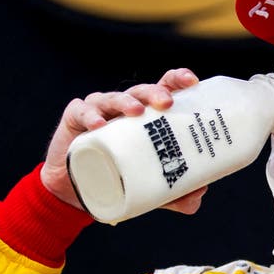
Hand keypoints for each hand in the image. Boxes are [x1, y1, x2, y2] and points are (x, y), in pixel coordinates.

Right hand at [41, 68, 202, 208]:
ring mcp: (99, 110)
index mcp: (147, 115)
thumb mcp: (152, 189)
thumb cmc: (119, 178)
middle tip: (167, 103)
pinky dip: (90, 116)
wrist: (78, 192)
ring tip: (136, 111)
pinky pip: (81, 112)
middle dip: (156, 92)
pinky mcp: (74, 118)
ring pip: (114, 98)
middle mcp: (123, 108)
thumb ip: (177, 193)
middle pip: (142, 91)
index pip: (164, 88)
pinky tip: (98, 125)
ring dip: (126, 101)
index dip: (178, 80)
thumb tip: (199, 194)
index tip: (193, 82)